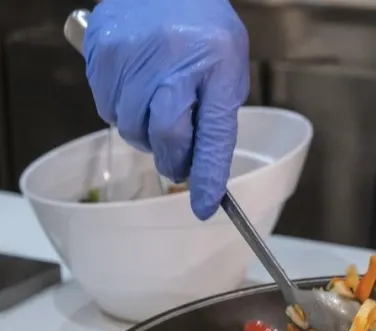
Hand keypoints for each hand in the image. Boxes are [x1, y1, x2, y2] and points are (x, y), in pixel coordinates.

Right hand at [84, 0, 249, 218]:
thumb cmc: (205, 31)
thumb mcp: (227, 72)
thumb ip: (215, 119)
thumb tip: (200, 172)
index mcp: (215, 64)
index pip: (212, 133)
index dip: (209, 174)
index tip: (205, 206)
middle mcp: (172, 59)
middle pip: (165, 136)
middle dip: (172, 154)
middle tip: (178, 150)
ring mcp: (131, 53)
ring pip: (130, 127)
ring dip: (144, 131)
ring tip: (156, 103)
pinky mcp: (101, 50)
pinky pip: (106, 107)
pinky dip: (121, 109)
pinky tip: (135, 88)